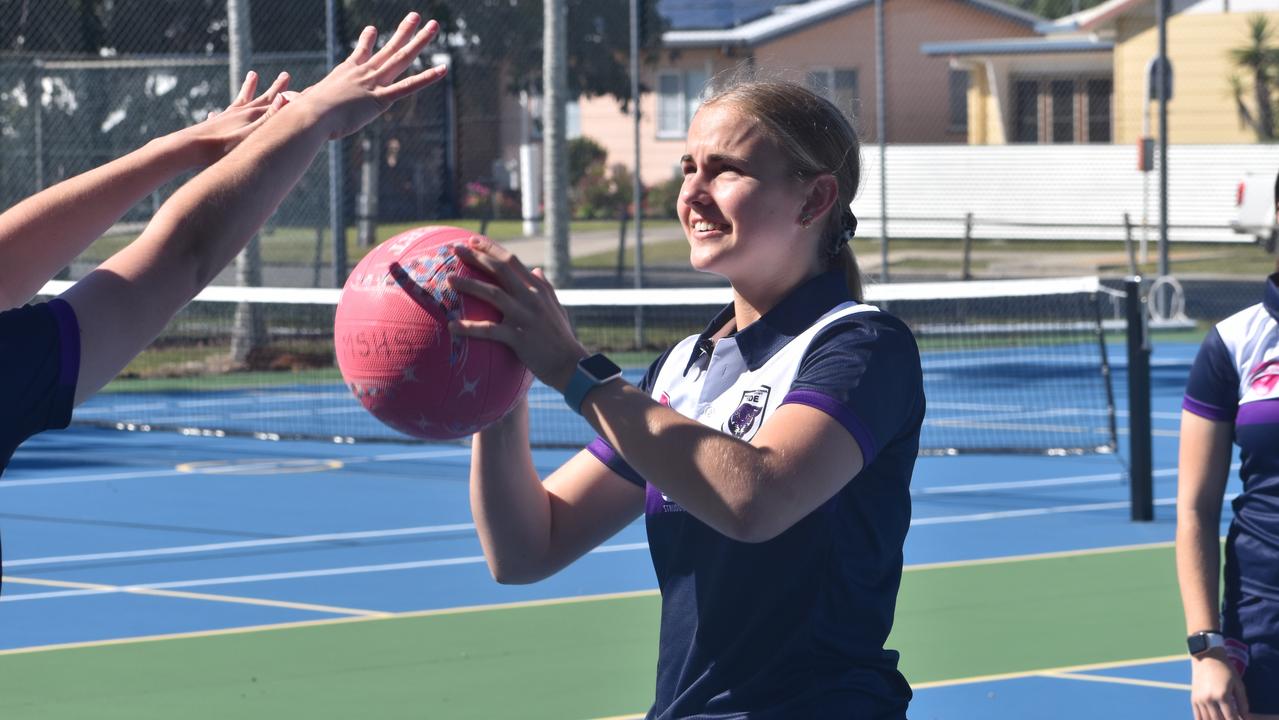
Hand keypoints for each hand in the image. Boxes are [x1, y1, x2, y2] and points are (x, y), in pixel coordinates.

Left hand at [174, 70, 290, 166]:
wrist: (189, 148)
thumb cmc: (222, 147)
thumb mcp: (250, 135)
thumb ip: (267, 119)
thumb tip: (283, 99)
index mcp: (252, 115)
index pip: (278, 103)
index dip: (293, 98)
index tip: (308, 90)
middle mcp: (241, 112)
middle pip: (262, 97)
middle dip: (276, 88)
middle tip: (286, 75)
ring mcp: (227, 116)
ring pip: (242, 99)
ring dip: (249, 88)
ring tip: (253, 75)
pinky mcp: (215, 124)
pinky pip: (224, 113)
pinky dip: (226, 109)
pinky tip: (216, 111)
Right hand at [287, 13, 446, 139]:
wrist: (309, 116)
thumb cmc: (301, 115)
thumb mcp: (301, 104)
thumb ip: (298, 102)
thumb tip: (284, 101)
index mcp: (344, 73)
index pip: (359, 54)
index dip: (367, 41)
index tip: (373, 30)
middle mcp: (361, 73)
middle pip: (388, 48)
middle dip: (404, 31)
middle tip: (416, 17)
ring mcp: (372, 83)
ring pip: (401, 58)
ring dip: (419, 41)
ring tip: (434, 26)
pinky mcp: (380, 99)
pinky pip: (408, 86)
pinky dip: (426, 78)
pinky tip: (442, 69)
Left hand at [446, 236, 587, 391]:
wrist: (571, 364)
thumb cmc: (561, 337)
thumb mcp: (557, 307)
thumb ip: (546, 287)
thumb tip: (537, 269)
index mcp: (538, 288)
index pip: (512, 261)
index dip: (491, 249)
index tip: (473, 240)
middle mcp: (531, 298)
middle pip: (500, 270)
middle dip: (477, 257)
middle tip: (455, 249)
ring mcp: (524, 316)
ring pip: (493, 294)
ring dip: (469, 285)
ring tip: (448, 279)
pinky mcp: (518, 337)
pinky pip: (489, 330)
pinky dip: (469, 327)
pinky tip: (452, 326)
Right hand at [1191, 651, 1249, 719]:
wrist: (1206, 656)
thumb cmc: (1225, 669)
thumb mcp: (1238, 684)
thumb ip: (1243, 703)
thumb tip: (1246, 718)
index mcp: (1222, 695)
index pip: (1231, 717)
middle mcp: (1209, 699)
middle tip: (1231, 718)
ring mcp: (1200, 699)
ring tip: (1222, 718)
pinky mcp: (1194, 698)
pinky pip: (1197, 716)